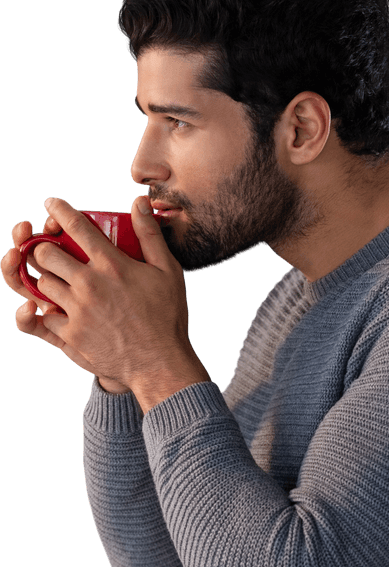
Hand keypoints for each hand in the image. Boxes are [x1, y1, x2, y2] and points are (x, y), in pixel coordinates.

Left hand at [20, 195, 202, 394]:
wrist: (160, 364)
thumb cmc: (167, 317)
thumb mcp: (167, 271)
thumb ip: (150, 235)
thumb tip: (139, 202)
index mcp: (112, 265)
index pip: (76, 226)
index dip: (59, 211)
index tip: (51, 205)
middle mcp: (89, 284)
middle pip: (45, 254)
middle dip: (43, 248)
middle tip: (49, 250)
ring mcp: (77, 311)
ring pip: (41, 283)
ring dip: (45, 279)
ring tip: (55, 281)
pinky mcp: (71, 335)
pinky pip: (45, 316)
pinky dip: (48, 311)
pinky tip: (58, 309)